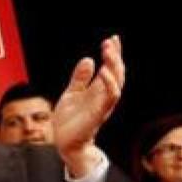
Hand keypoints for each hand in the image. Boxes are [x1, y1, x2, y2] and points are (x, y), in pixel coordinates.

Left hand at [54, 36, 123, 176]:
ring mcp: (102, 105)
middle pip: (116, 73)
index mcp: (98, 90)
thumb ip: (80, 78)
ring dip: (114, 66)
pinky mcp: (98, 114)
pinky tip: (104, 72)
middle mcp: (103, 96)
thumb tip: (88, 59)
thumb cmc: (69, 120)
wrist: (64, 142)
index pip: (110, 69)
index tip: (113, 38)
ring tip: (109, 51)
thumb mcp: (72, 93)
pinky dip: (109, 84)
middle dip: (115, 56)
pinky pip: (109, 97)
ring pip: (116, 82)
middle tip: (111, 41)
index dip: (113, 54)